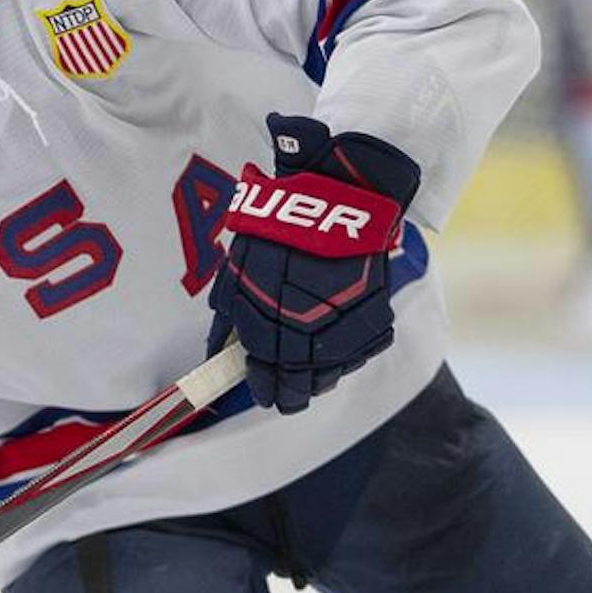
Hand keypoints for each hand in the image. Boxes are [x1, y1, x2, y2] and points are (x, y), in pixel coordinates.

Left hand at [207, 115, 420, 414]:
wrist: (341, 195)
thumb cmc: (280, 225)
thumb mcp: (240, 266)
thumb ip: (228, 313)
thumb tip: (217, 351)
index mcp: (267, 323)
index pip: (262, 375)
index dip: (259, 386)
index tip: (260, 390)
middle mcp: (305, 334)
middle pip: (297, 387)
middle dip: (288, 395)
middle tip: (285, 398)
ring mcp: (343, 329)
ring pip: (328, 376)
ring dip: (316, 380)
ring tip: (309, 379)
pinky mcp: (374, 320)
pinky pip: (357, 354)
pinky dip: (346, 357)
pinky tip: (336, 350)